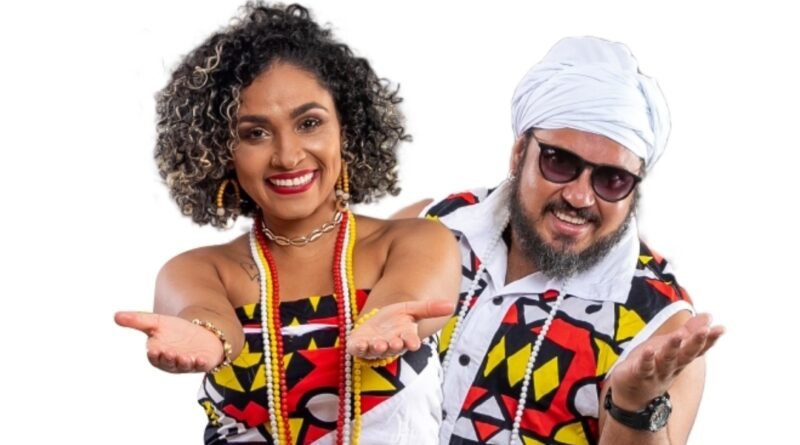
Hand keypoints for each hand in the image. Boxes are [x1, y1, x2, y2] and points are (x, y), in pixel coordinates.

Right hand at [114, 311, 223, 372]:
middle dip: (168, 359)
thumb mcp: (156, 323)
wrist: (199, 333)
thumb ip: (137, 321)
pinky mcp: (202, 362)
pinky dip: (201, 363)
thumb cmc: (175, 331)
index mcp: (158, 354)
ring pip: (184, 366)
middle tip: (169, 352)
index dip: (154, 355)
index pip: (154, 357)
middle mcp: (172, 362)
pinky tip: (201, 359)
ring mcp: (187, 363)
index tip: (154, 349)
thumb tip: (115, 316)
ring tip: (185, 358)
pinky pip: (201, 366)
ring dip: (184, 363)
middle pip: (169, 363)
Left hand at [347, 299, 454, 358]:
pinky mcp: (359, 346)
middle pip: (393, 346)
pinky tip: (359, 344)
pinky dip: (358, 348)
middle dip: (394, 345)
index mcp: (404, 336)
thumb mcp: (411, 309)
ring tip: (379, 344)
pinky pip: (358, 349)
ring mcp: (374, 346)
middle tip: (396, 342)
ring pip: (376, 350)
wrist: (374, 323)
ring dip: (378, 348)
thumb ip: (429, 308)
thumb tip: (452, 305)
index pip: (410, 340)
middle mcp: (390, 343)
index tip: (414, 343)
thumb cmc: (395, 319)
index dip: (411, 342)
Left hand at [608, 313, 723, 409]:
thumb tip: (709, 316)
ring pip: (666, 360)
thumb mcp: (670, 347)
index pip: (697, 349)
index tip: (721, 329)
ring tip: (678, 335)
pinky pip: (643, 367)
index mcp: (679, 359)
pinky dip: (646, 359)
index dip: (709, 340)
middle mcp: (671, 367)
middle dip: (696, 343)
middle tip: (705, 330)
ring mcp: (655, 372)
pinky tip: (649, 350)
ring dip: (673, 348)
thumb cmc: (653, 366)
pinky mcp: (637, 375)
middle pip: (685, 355)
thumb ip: (688, 332)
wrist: (631, 394)